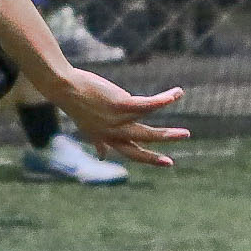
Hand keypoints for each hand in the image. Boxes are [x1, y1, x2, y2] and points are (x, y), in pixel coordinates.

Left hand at [36, 67, 187, 167]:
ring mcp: (118, 121)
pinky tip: (177, 94)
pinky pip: (149, 105)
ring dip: (169, 134)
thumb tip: (102, 156)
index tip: (168, 162)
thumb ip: (97, 141)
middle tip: (180, 149)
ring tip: (186, 132)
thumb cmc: (76, 103)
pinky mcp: (121, 105)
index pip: (131, 152)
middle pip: (142, 144)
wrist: (63, 87)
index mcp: (107, 137)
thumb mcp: (87, 127)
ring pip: (148, 132)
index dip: (149, 158)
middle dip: (162, 148)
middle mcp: (113, 133)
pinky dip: (165, 100)